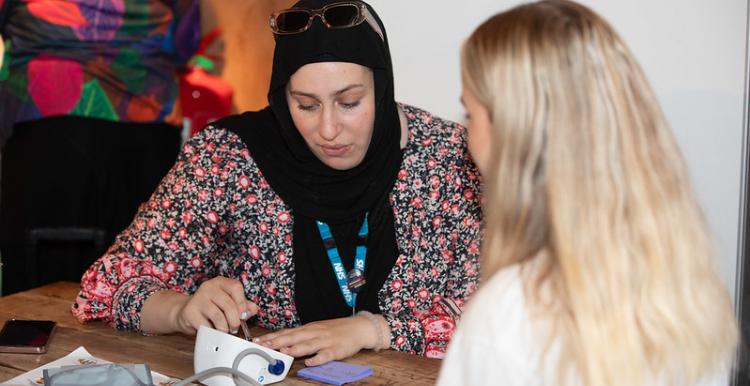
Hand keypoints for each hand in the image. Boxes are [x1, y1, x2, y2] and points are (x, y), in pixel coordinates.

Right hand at [173, 277, 257, 334]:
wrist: (186, 313)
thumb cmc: (211, 308)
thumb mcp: (228, 303)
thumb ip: (243, 305)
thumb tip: (253, 309)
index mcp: (220, 282)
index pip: (236, 287)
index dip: (242, 303)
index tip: (244, 315)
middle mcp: (208, 287)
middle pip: (228, 304)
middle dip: (234, 320)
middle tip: (235, 328)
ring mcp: (197, 298)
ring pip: (218, 315)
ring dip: (224, 327)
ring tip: (225, 330)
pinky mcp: (189, 312)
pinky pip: (206, 325)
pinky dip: (212, 331)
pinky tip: (212, 330)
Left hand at [254, 314, 387, 365]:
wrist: (358, 327)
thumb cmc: (335, 330)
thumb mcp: (315, 329)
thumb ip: (299, 336)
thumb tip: (280, 341)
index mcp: (308, 329)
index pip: (286, 332)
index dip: (272, 336)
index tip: (258, 340)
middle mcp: (314, 333)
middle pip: (293, 337)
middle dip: (278, 342)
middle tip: (264, 345)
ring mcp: (325, 341)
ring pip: (308, 345)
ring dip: (295, 349)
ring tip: (283, 352)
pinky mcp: (336, 349)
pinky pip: (326, 355)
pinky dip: (318, 358)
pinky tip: (311, 362)